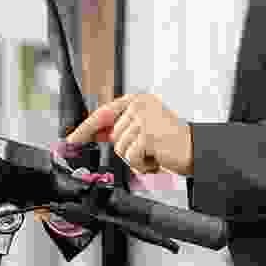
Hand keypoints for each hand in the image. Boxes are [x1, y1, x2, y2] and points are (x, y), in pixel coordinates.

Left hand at [64, 93, 193, 176]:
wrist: (195, 151)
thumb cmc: (171, 143)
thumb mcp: (143, 132)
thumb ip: (120, 129)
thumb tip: (95, 135)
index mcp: (138, 100)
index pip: (104, 113)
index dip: (85, 129)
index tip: (70, 140)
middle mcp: (140, 105)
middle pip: (113, 137)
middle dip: (127, 150)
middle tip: (149, 151)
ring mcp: (143, 118)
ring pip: (120, 149)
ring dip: (136, 159)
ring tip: (154, 154)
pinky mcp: (146, 134)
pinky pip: (130, 157)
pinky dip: (142, 164)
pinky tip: (156, 159)